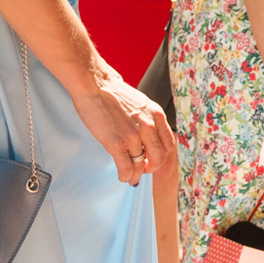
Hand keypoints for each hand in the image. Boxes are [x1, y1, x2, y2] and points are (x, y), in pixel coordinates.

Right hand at [77, 68, 175, 185]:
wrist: (94, 84)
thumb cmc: (112, 93)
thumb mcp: (141, 103)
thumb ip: (147, 119)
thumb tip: (146, 136)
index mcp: (157, 115)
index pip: (168, 144)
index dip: (160, 155)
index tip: (151, 159)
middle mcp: (149, 126)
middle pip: (159, 158)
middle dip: (151, 168)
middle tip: (142, 170)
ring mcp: (133, 136)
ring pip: (141, 166)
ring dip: (136, 176)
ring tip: (131, 178)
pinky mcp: (117, 143)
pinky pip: (126, 167)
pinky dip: (125, 176)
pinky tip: (122, 177)